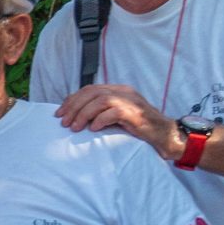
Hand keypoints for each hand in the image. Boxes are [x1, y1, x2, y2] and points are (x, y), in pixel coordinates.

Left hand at [55, 83, 180, 159]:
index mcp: (119, 90)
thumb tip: (75, 116)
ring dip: (84, 114)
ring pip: (100, 100)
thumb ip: (101, 112)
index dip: (72, 100)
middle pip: (92, 92)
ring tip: (75, 128)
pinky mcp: (136, 113)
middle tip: (64, 122)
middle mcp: (124, 92)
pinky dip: (101, 119)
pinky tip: (93, 129)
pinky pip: (114, 112)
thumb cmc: (138, 128)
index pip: (90, 89)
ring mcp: (131, 101)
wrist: (164, 135)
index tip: (59, 113)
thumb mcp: (116, 116)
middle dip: (74, 107)